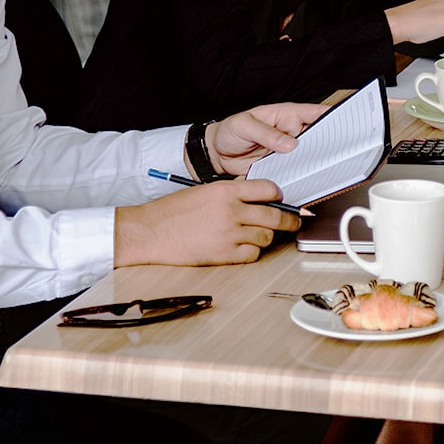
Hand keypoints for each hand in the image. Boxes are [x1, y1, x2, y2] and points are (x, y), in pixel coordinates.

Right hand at [114, 179, 299, 266]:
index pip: (268, 189)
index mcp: (226, 190)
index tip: (282, 200)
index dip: (278, 196)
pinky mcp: (223, 254)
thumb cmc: (172, 211)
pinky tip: (245, 248)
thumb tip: (258, 199)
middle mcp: (231, 210)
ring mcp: (228, 234)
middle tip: (293, 222)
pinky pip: (252, 255)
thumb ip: (231, 194)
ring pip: (266, 236)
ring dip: (266, 237)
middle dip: (289, 220)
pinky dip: (253, 252)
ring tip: (259, 235)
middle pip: (275, 215)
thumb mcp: (204, 191)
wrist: (149, 232)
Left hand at [205, 103, 324, 175]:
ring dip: (317, 162)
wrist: (216, 155)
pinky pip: (298, 170)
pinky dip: (304, 175)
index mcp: (286, 115)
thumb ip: (266, 133)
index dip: (333, 116)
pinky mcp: (284, 166)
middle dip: (330, 143)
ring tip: (322, 167)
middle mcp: (292, 132)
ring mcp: (289, 151)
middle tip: (334, 152)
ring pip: (312, 155)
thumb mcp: (244, 126)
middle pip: (319, 136)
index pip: (316, 113)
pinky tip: (307, 178)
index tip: (344, 124)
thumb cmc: (229, 132)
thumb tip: (290, 143)